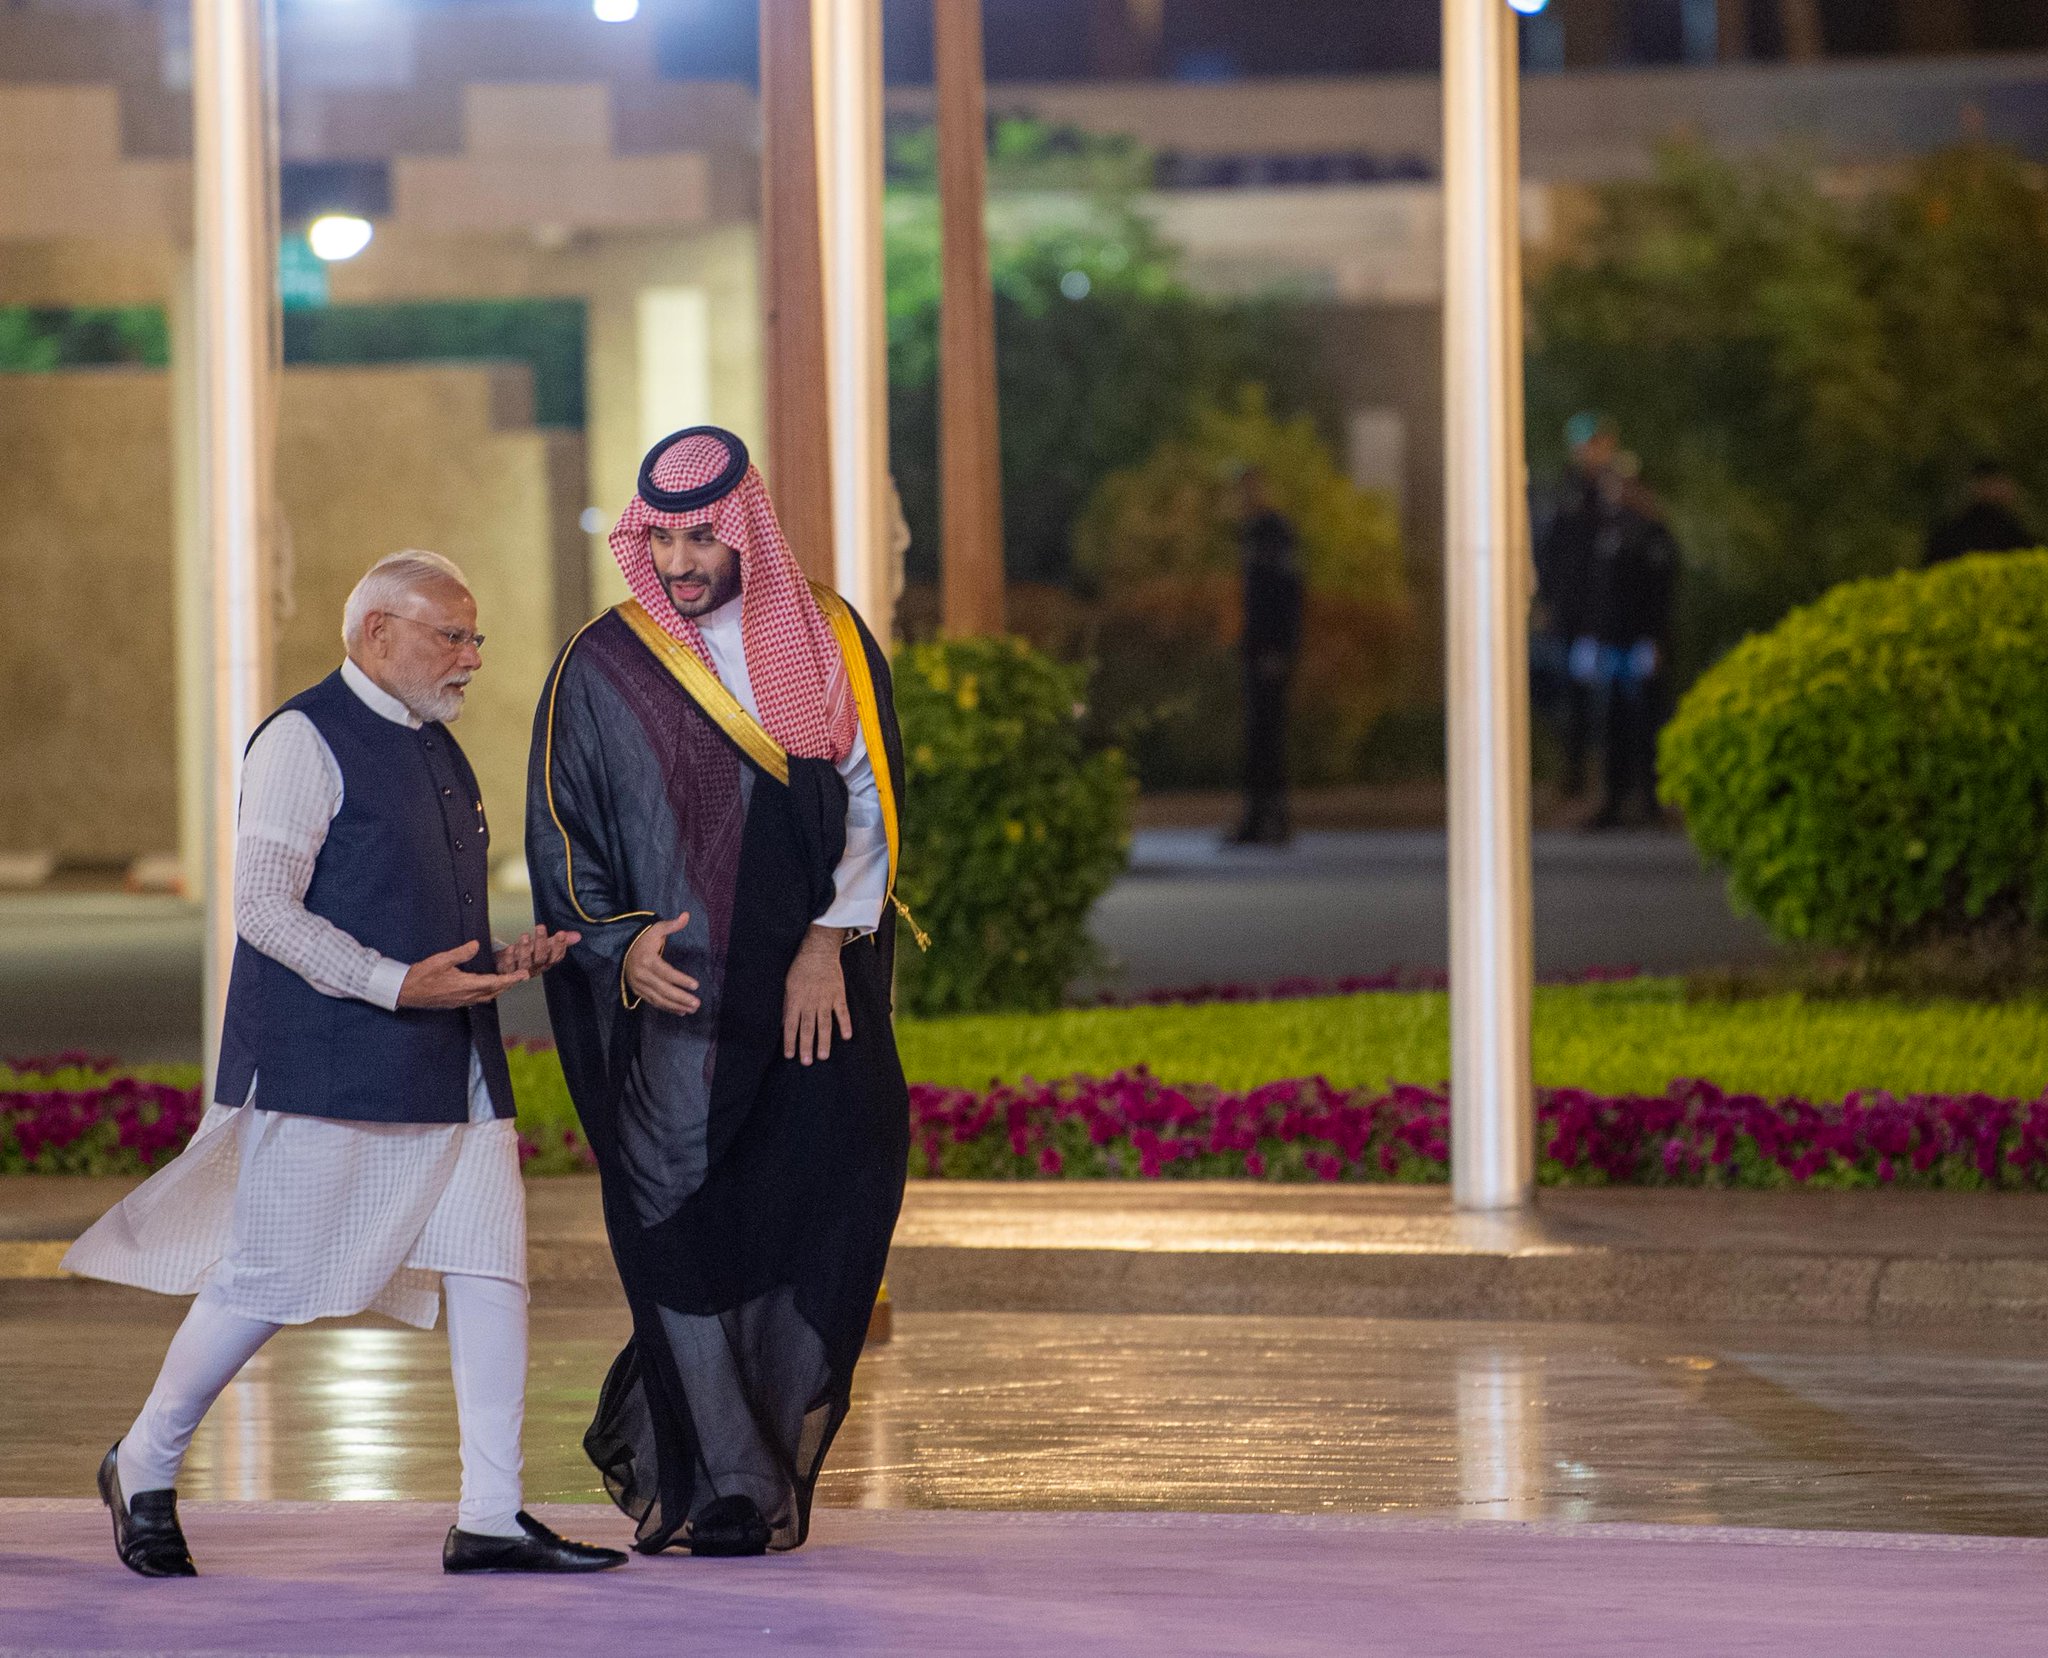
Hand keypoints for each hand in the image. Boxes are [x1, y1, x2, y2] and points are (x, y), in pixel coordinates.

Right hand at [398, 940, 527, 1008]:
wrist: (405, 992)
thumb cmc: (422, 975)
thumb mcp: (441, 960)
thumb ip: (461, 953)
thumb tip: (477, 944)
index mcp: (466, 985)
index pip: (495, 982)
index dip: (511, 979)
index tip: (524, 975)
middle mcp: (466, 996)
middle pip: (494, 992)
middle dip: (509, 984)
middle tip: (522, 976)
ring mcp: (461, 1001)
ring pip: (487, 997)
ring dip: (499, 989)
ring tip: (508, 980)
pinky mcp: (456, 1003)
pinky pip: (478, 999)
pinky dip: (488, 992)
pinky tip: (488, 987)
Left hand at [495, 924, 580, 975]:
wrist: (509, 967)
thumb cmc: (529, 955)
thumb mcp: (546, 946)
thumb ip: (560, 941)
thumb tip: (578, 935)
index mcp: (547, 962)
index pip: (556, 955)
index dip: (560, 945)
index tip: (561, 933)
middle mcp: (536, 968)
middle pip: (541, 957)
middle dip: (541, 942)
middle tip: (540, 927)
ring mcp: (522, 971)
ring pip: (526, 962)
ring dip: (525, 949)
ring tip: (525, 936)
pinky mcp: (509, 971)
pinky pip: (510, 966)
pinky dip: (510, 957)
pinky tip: (510, 948)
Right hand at [624, 911, 701, 1014]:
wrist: (622, 948)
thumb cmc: (644, 939)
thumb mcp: (656, 929)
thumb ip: (672, 925)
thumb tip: (686, 915)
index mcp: (647, 960)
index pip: (666, 972)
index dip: (681, 980)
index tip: (696, 985)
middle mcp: (641, 975)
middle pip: (663, 989)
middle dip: (681, 998)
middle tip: (697, 1003)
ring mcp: (638, 985)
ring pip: (658, 999)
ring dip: (676, 1006)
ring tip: (692, 1009)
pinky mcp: (638, 991)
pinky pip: (653, 1002)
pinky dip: (667, 1008)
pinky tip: (680, 1011)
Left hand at [783, 925, 851, 1065]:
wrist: (818, 951)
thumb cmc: (800, 968)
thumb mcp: (788, 985)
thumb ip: (787, 1005)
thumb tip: (783, 1024)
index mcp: (795, 1000)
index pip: (790, 1025)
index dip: (790, 1041)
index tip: (790, 1055)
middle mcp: (810, 1002)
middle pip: (807, 1028)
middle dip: (806, 1046)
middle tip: (806, 1062)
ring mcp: (825, 999)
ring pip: (824, 1024)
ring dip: (824, 1041)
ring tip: (823, 1056)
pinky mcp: (838, 995)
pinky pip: (842, 1012)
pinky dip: (845, 1024)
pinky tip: (846, 1036)